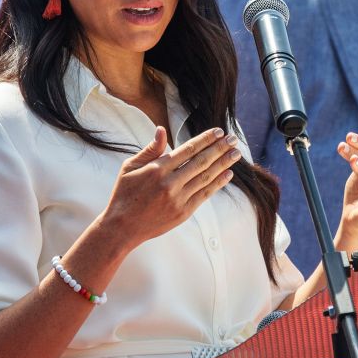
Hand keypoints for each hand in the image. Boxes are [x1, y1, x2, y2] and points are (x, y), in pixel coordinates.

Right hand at [104, 126, 241, 250]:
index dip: (205, 139)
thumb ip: (150, 149)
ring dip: (223, 164)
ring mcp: (178, 199)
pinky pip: (204, 195)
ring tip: (236, 153)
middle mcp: (170, 183)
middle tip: (233, 139)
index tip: (218, 132)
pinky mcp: (183, 212)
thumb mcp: (130, 167)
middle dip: (219, 148)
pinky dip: (217, 183)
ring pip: (206, 177)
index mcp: (157, 169)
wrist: (122, 227)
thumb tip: (162, 130)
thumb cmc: (124, 193)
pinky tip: (227, 174)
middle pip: (201, 161)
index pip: (188, 149)